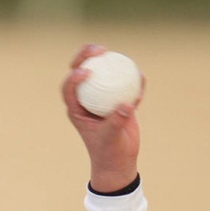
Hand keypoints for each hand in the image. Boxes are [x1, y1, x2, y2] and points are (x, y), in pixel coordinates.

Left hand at [61, 44, 144, 192]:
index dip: (74, 76)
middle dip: (86, 55)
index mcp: (77, 110)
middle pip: (82, 72)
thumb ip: (116, 122)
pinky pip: (125, 86)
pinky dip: (132, 80)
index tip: (86, 71)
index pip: (69, 88)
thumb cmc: (109, 152)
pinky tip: (140, 76)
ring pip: (103, 74)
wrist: (120, 160)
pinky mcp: (118, 101)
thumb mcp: (110, 139)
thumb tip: (126, 105)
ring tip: (120, 55)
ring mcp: (102, 99)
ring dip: (110, 61)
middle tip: (100, 50)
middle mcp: (87, 100)